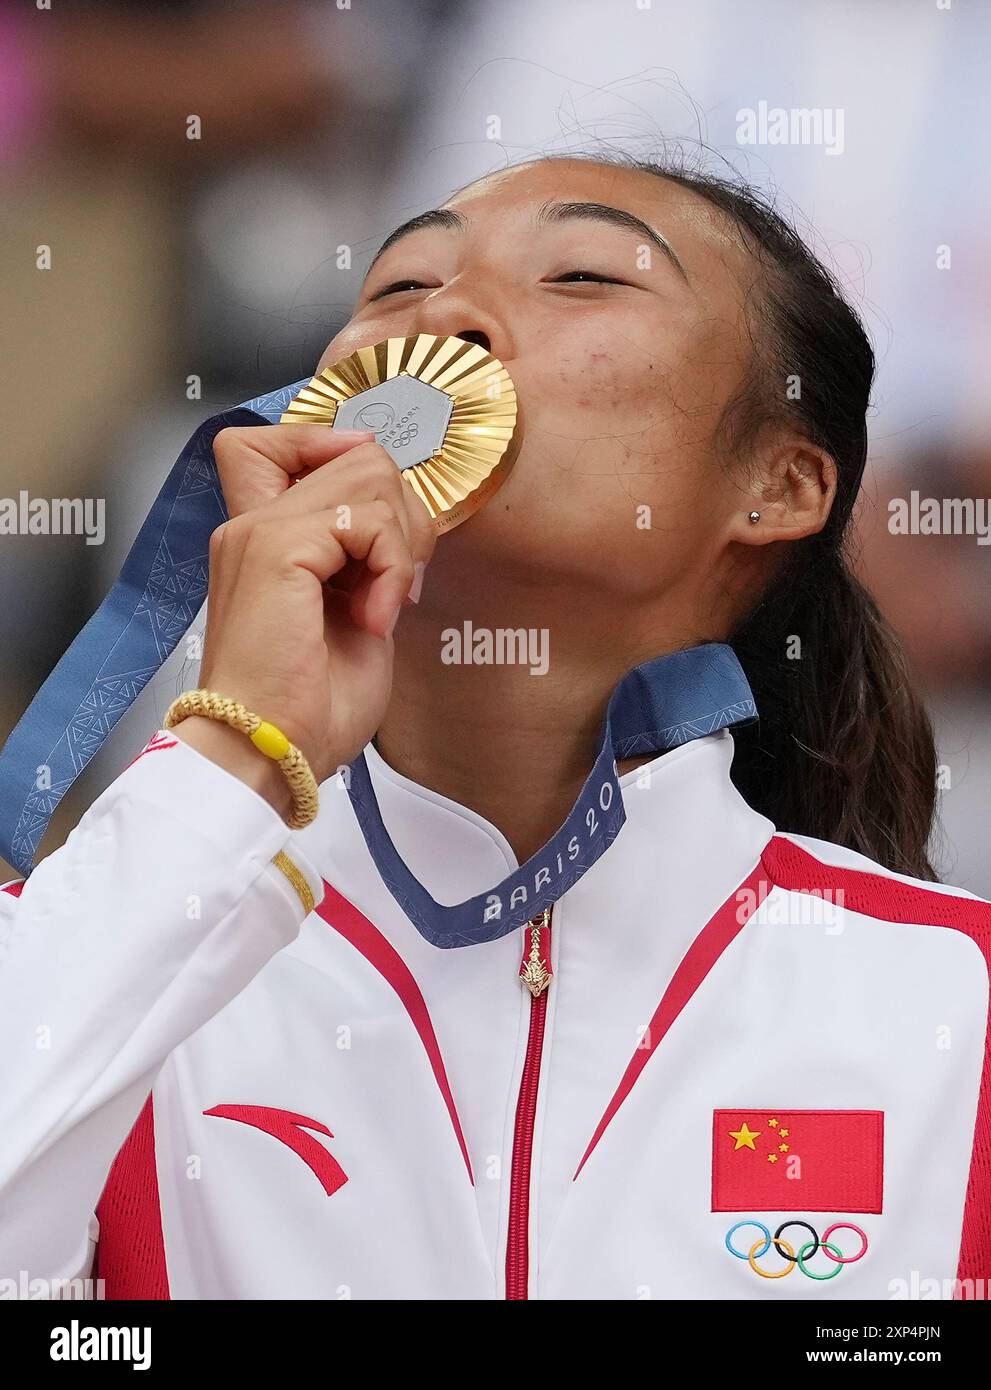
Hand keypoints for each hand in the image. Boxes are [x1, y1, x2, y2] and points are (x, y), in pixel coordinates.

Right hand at [174, 425, 434, 799]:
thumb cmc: (308, 704)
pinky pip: (367, 518)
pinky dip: (391, 568)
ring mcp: (261, 530)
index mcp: (264, 539)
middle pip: (357, 454)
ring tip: (378, 606)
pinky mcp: (277, 547)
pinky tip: (372, 619)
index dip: (340, 452)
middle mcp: (253, 524)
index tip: (377, 518)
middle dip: (401, 516)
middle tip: (392, 584)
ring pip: (370, 472)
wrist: (271, 751)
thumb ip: (364, 559)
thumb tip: (403, 521)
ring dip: (399, 544)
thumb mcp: (351, 613)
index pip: (281, 442)